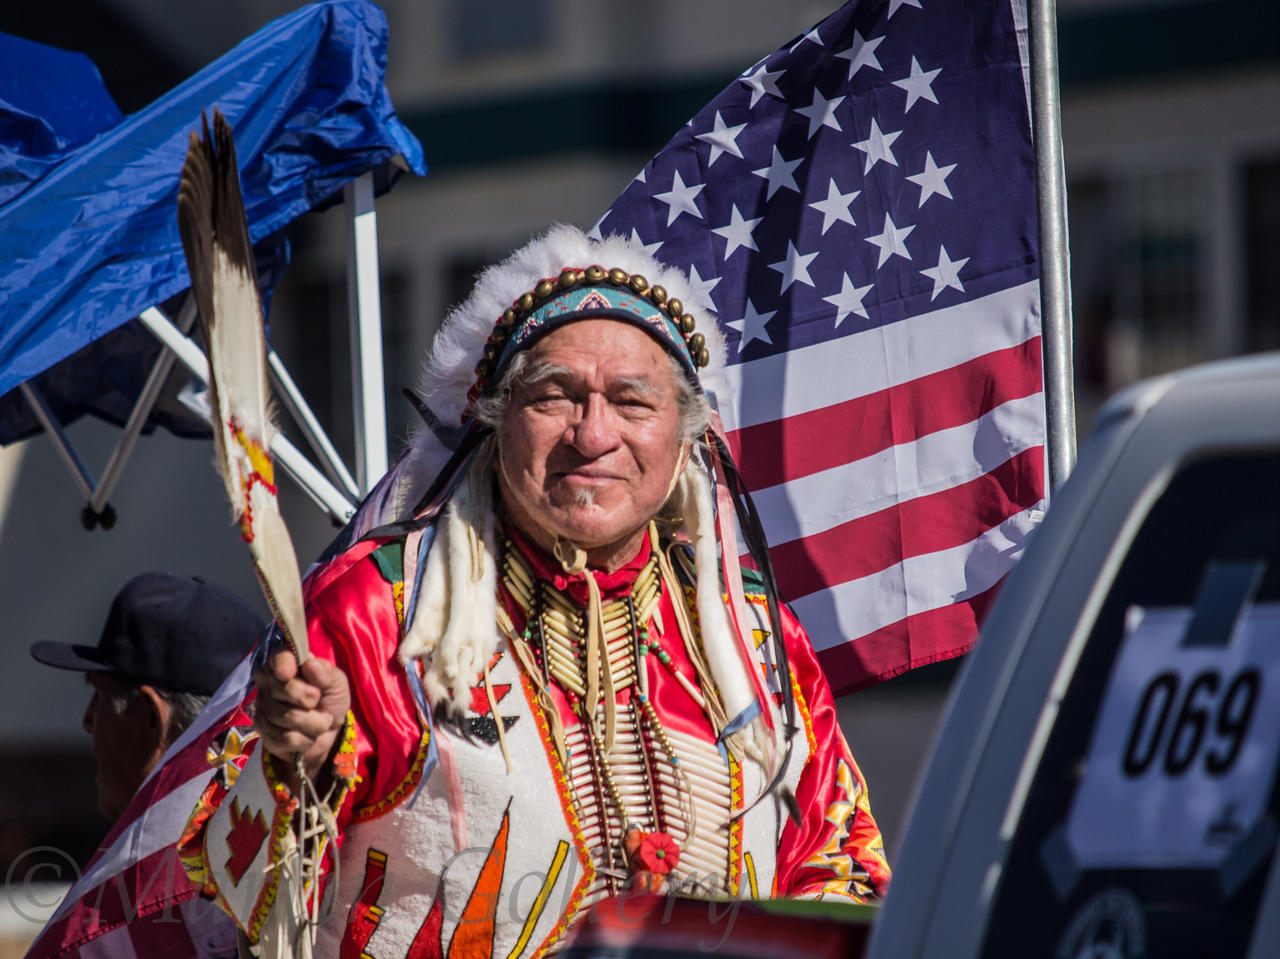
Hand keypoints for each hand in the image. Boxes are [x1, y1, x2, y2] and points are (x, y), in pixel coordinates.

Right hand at [253, 647, 350, 784]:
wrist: (329, 731)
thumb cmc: (330, 699)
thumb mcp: (337, 684)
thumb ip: (326, 673)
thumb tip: (310, 664)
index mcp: (286, 663)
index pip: (279, 657)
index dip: (283, 664)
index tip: (289, 673)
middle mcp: (269, 683)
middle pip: (283, 689)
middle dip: (309, 698)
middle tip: (319, 700)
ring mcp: (263, 708)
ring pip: (285, 716)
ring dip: (313, 723)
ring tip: (321, 720)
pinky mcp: (265, 733)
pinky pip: (284, 738)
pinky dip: (305, 739)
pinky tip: (308, 735)